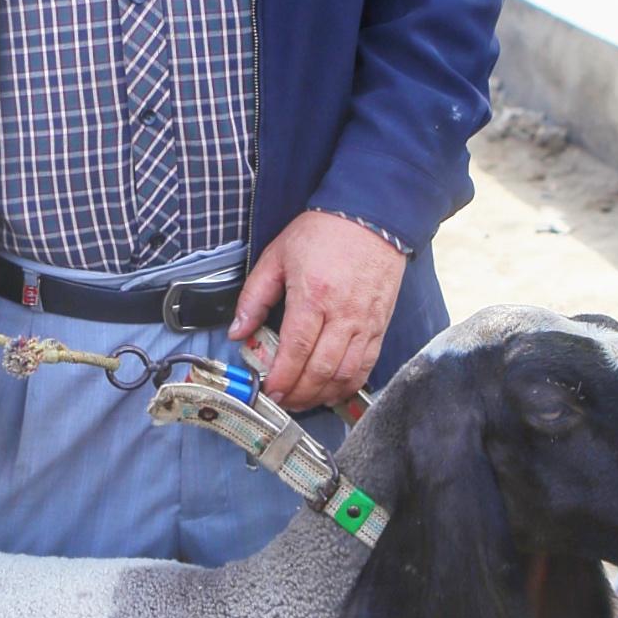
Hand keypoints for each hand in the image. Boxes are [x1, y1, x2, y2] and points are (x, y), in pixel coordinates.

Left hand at [229, 212, 404, 412]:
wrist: (371, 216)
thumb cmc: (322, 232)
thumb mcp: (276, 256)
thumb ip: (254, 297)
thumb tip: (237, 332)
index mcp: (313, 295)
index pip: (296, 350)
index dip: (282, 378)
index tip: (269, 391)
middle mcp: (343, 314)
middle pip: (320, 370)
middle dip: (298, 394)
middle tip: (282, 402)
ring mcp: (365, 322)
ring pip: (345, 374)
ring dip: (322, 395)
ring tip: (303, 401)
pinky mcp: (380, 325)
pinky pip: (366, 366)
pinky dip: (348, 385)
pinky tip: (332, 391)